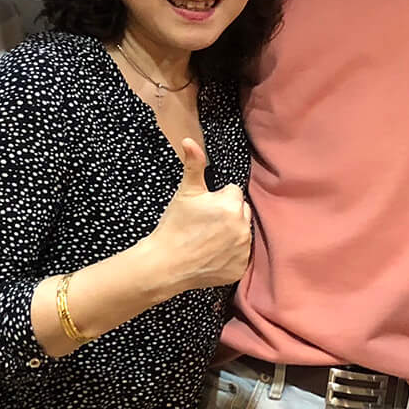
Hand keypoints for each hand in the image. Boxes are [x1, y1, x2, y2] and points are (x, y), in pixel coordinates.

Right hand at [148, 137, 251, 292]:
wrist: (165, 265)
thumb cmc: (174, 226)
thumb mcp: (185, 193)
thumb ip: (194, 165)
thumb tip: (189, 140)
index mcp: (232, 205)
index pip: (233, 192)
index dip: (217, 198)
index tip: (203, 209)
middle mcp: (243, 227)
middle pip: (240, 211)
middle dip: (227, 214)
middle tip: (204, 224)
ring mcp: (243, 250)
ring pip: (242, 232)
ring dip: (231, 232)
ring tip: (207, 239)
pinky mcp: (240, 268)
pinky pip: (241, 254)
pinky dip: (231, 254)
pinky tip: (212, 255)